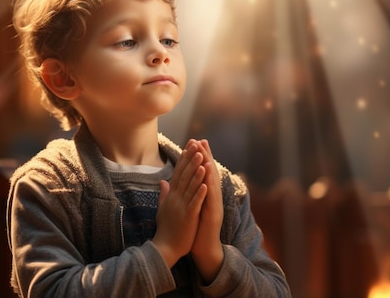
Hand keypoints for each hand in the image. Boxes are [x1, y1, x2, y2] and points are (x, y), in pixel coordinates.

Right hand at [153, 140, 206, 266]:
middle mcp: (175, 198)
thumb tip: (163, 181)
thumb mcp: (163, 208)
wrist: (165, 248)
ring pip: (190, 186)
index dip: (183, 159)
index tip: (188, 146)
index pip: (178, 173)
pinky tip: (205, 182)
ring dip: (196, 171)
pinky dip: (200, 192)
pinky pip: (195, 202)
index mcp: (171, 196)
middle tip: (196, 144)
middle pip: (184, 175)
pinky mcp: (188, 216)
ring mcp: (181, 207)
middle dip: (190, 159)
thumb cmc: (165, 229)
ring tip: (202, 157)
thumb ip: (164, 194)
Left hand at [191, 139, 224, 282]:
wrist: (203, 248)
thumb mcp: (189, 207)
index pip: (202, 171)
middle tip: (201, 140)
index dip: (199, 157)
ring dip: (209, 168)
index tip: (193, 142)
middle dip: (205, 156)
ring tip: (204, 153)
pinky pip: (211, 200)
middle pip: (209, 173)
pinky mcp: (213, 215)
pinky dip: (209, 188)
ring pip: (212, 183)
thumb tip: (175, 182)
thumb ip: (184, 193)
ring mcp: (214, 206)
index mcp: (205, 195)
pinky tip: (207, 178)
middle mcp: (212, 197)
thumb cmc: (196, 229)